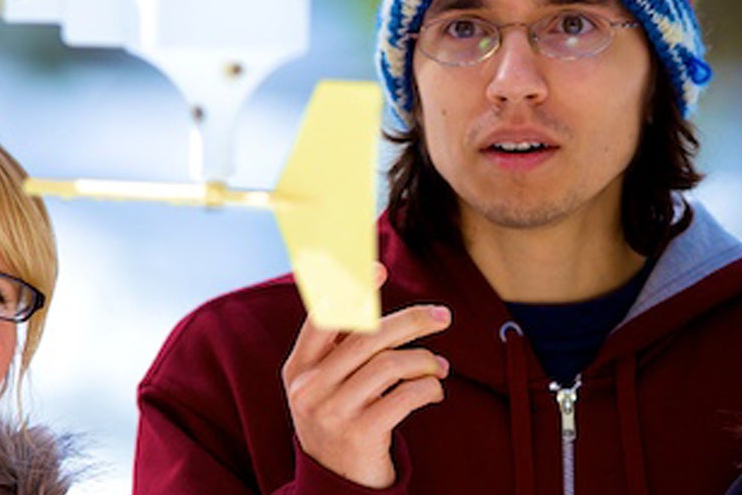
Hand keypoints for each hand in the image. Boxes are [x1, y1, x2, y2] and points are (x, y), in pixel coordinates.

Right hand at [283, 266, 450, 488]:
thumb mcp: (326, 384)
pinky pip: (405, 396)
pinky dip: (429, 388)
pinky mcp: (360, 435)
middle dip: (412, 320)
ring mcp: (331, 413)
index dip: (349, 290)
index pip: (322, 319)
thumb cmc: (340, 419)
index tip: (378, 268)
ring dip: (425, 361)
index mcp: (298, 368)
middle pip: (367, 337)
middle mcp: (309, 388)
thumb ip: (342, 345)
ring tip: (440, 367)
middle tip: (443, 316)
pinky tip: (435, 391)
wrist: (336, 485)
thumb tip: (368, 285)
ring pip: (390, 365)